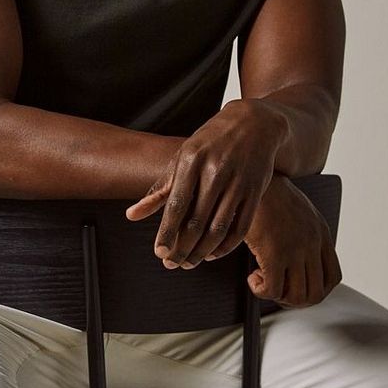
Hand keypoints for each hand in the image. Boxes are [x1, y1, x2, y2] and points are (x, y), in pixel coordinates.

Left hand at [124, 98, 286, 269]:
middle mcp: (215, 171)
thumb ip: (159, 188)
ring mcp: (238, 182)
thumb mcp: (182, 157)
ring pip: (218, 228)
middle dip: (182, 248)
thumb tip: (132, 215)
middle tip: (172, 264)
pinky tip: (212, 254)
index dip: (167, 232)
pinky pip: (240, 227)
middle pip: (197, 221)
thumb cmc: (211, 142)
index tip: (159, 252)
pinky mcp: (255, 191)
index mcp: (192, 160)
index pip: (176, 205)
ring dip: (202, 252)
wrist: (254, 123)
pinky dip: (226, 246)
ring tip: (189, 263)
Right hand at [243, 173, 341, 307]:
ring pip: (296, 296)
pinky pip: (272, 290)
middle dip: (295, 300)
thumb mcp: (297, 210)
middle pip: (316, 293)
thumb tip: (295, 259)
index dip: (316, 290)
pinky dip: (261, 291)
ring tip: (263, 282)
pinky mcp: (274, 253)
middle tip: (277, 290)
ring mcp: (295, 249)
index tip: (297, 288)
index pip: (333, 277)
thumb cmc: (267, 191)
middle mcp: (312, 243)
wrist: (250, 177)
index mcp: (320, 232)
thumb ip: (303, 233)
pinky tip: (253, 278)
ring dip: (278, 296)